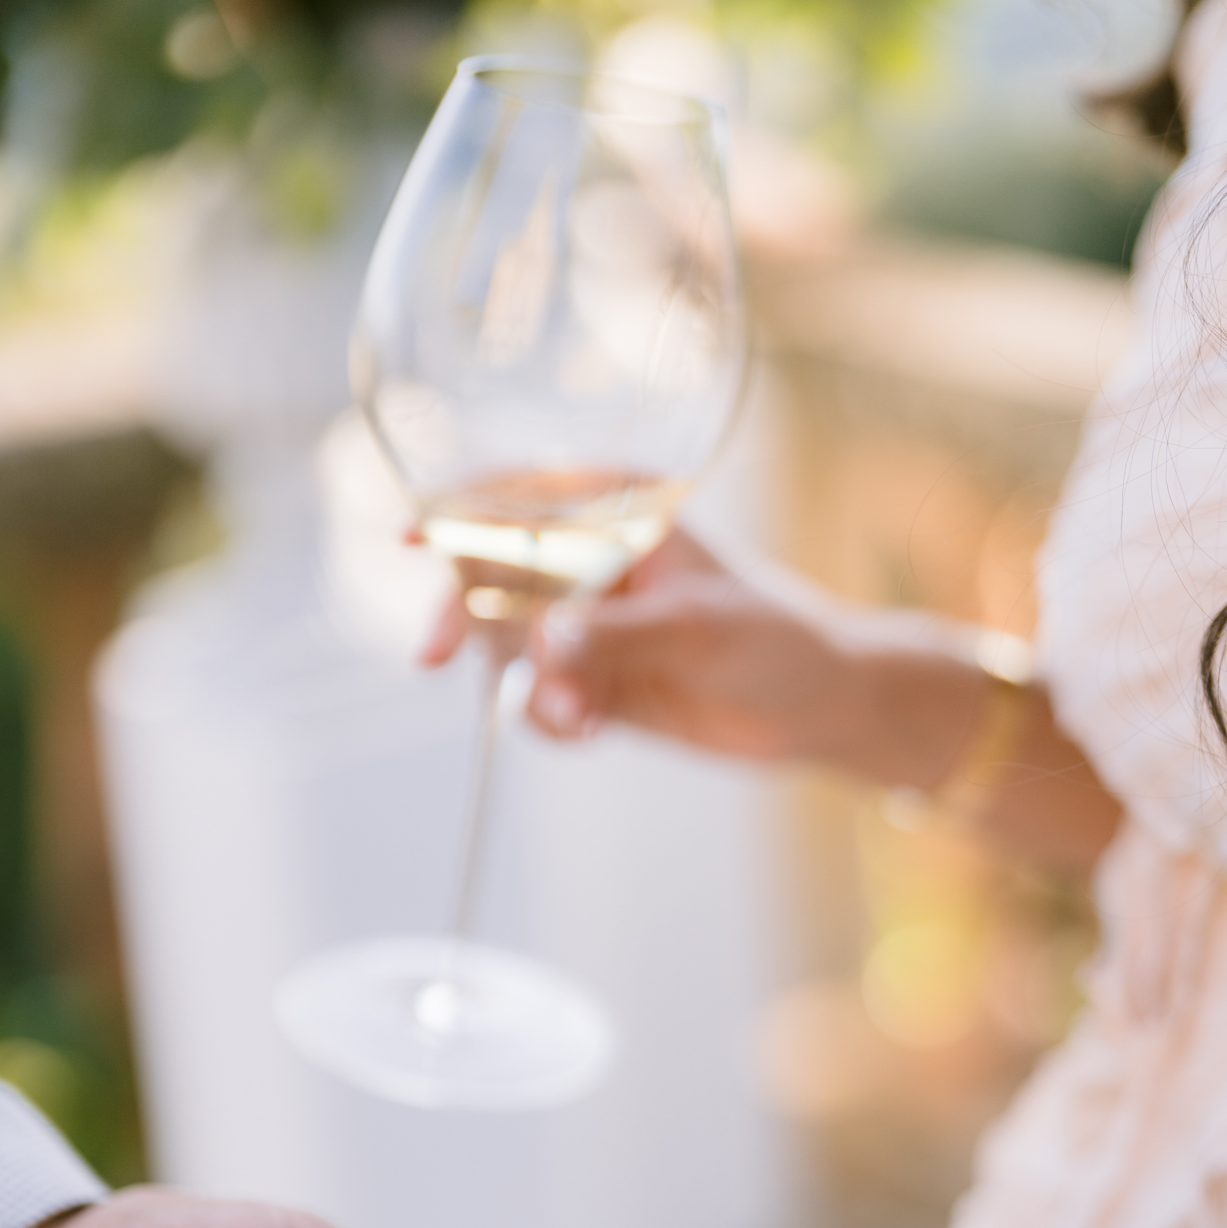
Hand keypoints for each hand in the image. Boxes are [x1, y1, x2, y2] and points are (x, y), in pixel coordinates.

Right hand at [421, 530, 851, 762]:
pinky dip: (551, 718)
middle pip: (487, 573)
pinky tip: (592, 732)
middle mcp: (586, 559)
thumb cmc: (774, 639)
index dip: (456, 509)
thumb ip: (615, 634)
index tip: (411, 537)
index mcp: (616, 509)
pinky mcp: (586, 679)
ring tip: (581, 718)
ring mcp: (582, 623)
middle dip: (467, 618)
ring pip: (504, 647)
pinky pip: (533, 698)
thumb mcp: (698, 628)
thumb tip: (544, 642)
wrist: (814, 709)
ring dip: (529, 686)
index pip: (518, 495)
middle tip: (438, 657)